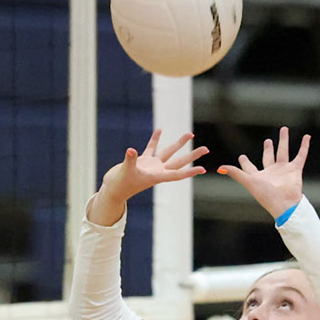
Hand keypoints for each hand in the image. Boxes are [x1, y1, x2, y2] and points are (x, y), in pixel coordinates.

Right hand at [88, 130, 209, 225]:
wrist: (113, 189)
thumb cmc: (120, 185)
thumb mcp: (125, 173)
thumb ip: (130, 161)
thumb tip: (131, 150)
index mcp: (157, 177)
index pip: (177, 174)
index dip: (189, 172)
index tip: (202, 169)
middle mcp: (158, 170)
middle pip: (180, 162)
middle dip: (192, 155)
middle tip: (206, 149)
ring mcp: (151, 165)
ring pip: (169, 152)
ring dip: (179, 144)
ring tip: (190, 134)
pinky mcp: (142, 160)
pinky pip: (152, 148)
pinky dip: (155, 139)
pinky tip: (160, 130)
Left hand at [216, 126, 308, 219]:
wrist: (285, 204)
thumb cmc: (266, 195)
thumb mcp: (249, 182)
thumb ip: (236, 173)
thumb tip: (219, 168)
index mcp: (258, 176)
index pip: (249, 167)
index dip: (245, 162)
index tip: (241, 156)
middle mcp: (271, 172)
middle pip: (269, 157)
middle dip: (268, 149)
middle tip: (267, 141)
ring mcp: (284, 170)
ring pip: (283, 152)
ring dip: (284, 141)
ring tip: (284, 129)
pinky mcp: (295, 170)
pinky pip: (301, 155)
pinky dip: (304, 146)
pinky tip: (306, 137)